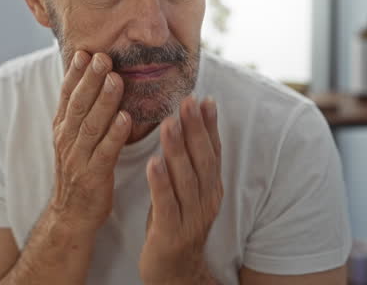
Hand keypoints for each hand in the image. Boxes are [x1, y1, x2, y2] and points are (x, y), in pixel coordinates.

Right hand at [47, 50, 131, 234]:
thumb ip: (82, 113)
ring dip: (103, 101)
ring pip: (90, 125)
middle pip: (78, 104)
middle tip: (102, 57)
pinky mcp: (93, 176)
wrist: (72, 214)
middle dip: (89, 80)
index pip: (66, 95)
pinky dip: (114, 134)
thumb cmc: (79, 171)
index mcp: (62, 128)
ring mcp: (78, 158)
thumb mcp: (73, 139)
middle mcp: (66, 139)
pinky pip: (105, 152)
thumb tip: (93, 81)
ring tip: (115, 79)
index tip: (85, 51)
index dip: (75, 74)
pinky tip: (125, 118)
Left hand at [139, 96, 222, 284]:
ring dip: (177, 150)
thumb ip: (187, 163)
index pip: (213, 151)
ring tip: (168, 124)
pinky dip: (161, 183)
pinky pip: (166, 204)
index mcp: (211, 188)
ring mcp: (191, 217)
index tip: (203, 98)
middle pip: (203, 160)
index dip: (209, 125)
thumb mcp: (186, 191)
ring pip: (186, 179)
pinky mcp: (171, 232)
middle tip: (186, 102)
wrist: (174, 272)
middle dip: (195, 130)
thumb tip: (185, 126)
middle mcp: (206, 200)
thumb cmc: (175, 223)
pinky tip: (153, 163)